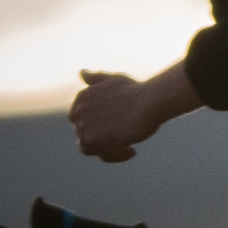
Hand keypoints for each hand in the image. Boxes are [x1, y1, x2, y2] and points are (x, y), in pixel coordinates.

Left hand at [70, 66, 203, 163]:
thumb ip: (96, 81)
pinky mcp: (92, 139)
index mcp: (82, 97)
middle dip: (105, 138)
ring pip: (92, 147)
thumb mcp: (113, 80)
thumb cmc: (137, 91)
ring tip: (129, 145)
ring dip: (111, 149)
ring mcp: (83, 125)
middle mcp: (78, 110)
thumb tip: (82, 72)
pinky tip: (132, 151)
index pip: (80, 119)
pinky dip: (117, 155)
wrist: (150, 100)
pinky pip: (102, 155)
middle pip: (86, 134)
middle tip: (125, 137)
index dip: (98, 125)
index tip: (116, 126)